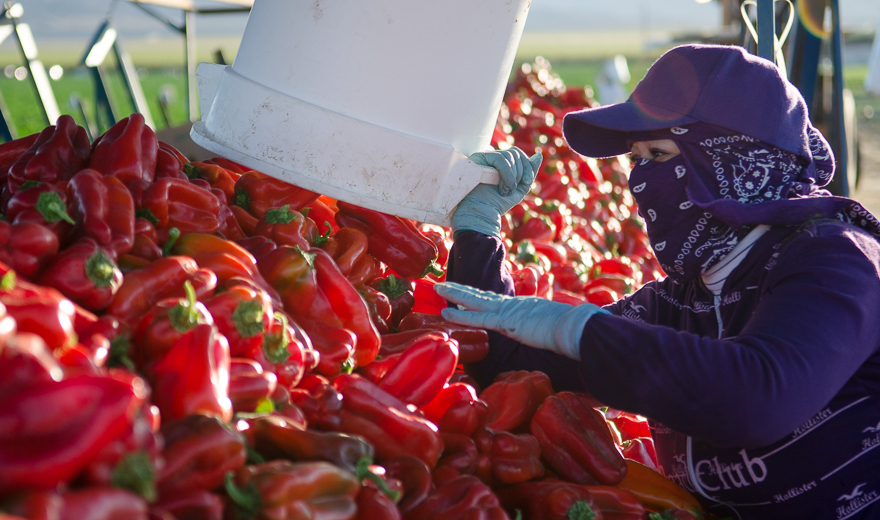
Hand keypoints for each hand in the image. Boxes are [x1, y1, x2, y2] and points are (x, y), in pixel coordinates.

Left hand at [435, 282, 609, 359]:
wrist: (579, 328)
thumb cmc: (576, 332)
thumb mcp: (560, 330)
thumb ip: (554, 331)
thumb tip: (564, 338)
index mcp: (526, 307)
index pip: (498, 302)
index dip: (481, 299)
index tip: (467, 295)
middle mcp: (515, 305)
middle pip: (482, 296)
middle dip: (462, 290)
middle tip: (444, 284)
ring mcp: (510, 312)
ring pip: (475, 301)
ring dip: (455, 295)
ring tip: (438, 289)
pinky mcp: (507, 322)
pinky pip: (478, 319)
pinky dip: (461, 316)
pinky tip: (446, 313)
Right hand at [452, 148, 541, 236]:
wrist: (483, 213)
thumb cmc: (498, 203)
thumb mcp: (519, 188)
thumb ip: (529, 172)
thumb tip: (539, 155)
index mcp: (500, 164)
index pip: (517, 154)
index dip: (527, 166)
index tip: (528, 182)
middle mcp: (491, 158)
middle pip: (515, 152)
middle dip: (521, 171)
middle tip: (514, 188)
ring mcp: (484, 157)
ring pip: (509, 155)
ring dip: (513, 176)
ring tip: (505, 190)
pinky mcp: (478, 158)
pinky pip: (500, 159)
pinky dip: (507, 174)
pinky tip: (502, 186)